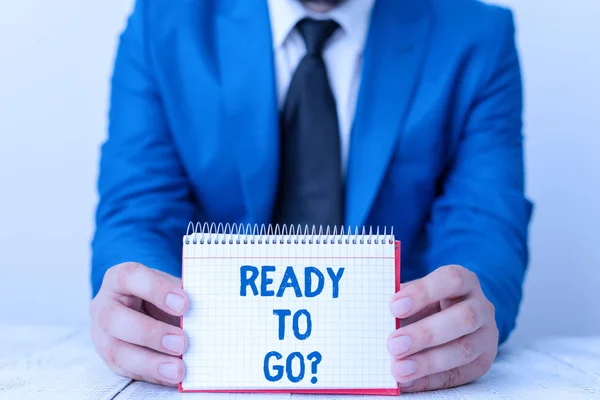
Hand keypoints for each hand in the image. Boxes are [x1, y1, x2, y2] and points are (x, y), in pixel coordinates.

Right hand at [90, 262, 188, 385]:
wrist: (142, 308)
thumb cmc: (158, 294)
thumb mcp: (168, 287)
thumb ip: (182, 296)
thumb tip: (208, 309)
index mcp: (119, 278)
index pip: (130, 277)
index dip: (156, 290)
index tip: (184, 303)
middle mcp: (104, 306)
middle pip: (115, 319)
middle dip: (150, 333)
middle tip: (181, 342)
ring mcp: (102, 336)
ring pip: (117, 351)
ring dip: (150, 363)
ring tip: (178, 369)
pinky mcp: (111, 359)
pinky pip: (127, 371)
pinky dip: (152, 375)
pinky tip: (171, 377)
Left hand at [387, 265, 497, 391]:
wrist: (453, 318)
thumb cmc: (428, 303)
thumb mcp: (417, 295)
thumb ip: (401, 302)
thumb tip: (374, 315)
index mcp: (465, 281)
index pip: (451, 280)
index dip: (424, 292)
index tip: (394, 307)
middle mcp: (481, 307)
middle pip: (463, 318)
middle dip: (426, 334)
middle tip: (393, 345)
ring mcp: (486, 336)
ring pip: (465, 350)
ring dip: (429, 362)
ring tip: (399, 369)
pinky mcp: (483, 362)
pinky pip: (460, 375)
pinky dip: (431, 379)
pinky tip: (409, 382)